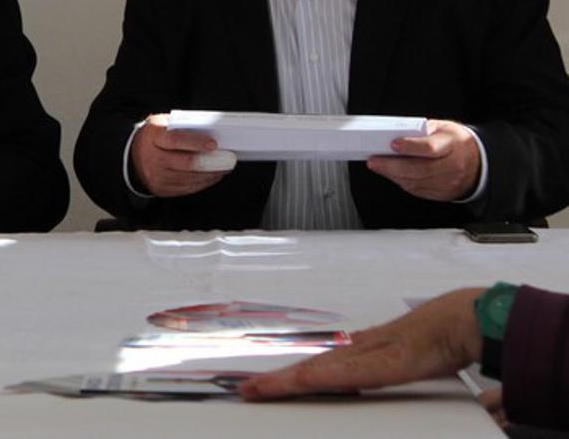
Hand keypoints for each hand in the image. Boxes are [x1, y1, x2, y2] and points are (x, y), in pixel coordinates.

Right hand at [129, 114, 231, 196]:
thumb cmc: (153, 137)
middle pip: (187, 163)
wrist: (131, 156)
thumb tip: (208, 133)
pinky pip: (188, 188)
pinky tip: (213, 176)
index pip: (175, 140)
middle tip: (228, 159)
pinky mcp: (162, 189)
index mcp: (154, 137)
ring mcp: (157, 176)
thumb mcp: (162, 124)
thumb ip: (181, 127)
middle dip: (211, 163)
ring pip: (190, 178)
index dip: (195, 143)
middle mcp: (154, 158)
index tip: (213, 144)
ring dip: (211, 174)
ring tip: (225, 167)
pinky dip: (204, 182)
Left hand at [239, 287, 483, 399]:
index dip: (290, 377)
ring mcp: (369, 353)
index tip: (264, 385)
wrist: (465, 320)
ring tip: (257, 389)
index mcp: (362, 352)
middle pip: (309, 368)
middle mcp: (358, 350)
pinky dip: (323, 377)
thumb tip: (382, 372)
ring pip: (318, 370)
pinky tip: (301, 382)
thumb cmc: (441, 337)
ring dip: (286, 380)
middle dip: (276, 380)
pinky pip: (349, 372)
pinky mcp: (386, 361)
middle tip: (245, 389)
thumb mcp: (409, 358)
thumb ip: (390, 367)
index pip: (318, 367)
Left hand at [366, 119, 480, 201]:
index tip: (393, 144)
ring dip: (393, 175)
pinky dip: (402, 182)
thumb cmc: (456, 142)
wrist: (479, 162)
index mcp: (452, 144)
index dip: (410, 146)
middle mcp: (453, 165)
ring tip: (378, 166)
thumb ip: (421, 131)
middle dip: (392, 166)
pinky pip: (418, 190)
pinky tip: (392, 174)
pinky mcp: (443, 194)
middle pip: (419, 169)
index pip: (430, 148)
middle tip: (374, 160)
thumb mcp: (442, 128)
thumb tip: (395, 134)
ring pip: (416, 182)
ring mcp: (449, 182)